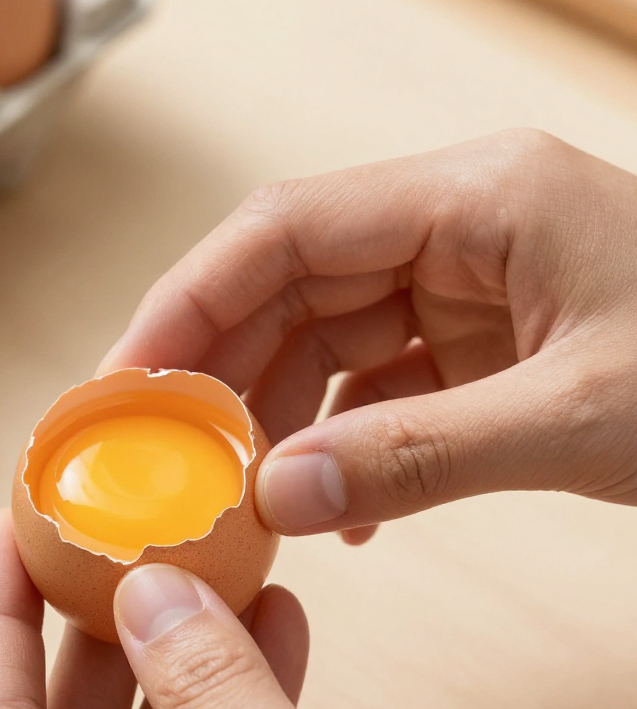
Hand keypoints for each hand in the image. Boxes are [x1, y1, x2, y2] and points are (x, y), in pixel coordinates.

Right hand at [99, 129, 636, 543]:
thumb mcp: (580, 419)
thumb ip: (418, 457)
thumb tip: (278, 499)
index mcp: (473, 198)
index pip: (284, 228)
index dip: (189, 300)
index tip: (129, 379)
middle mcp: (453, 227)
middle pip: (288, 282)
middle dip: (219, 370)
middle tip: (162, 454)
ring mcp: (463, 284)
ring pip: (323, 337)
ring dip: (275, 416)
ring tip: (238, 495)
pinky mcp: (477, 340)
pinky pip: (375, 384)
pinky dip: (341, 444)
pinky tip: (332, 510)